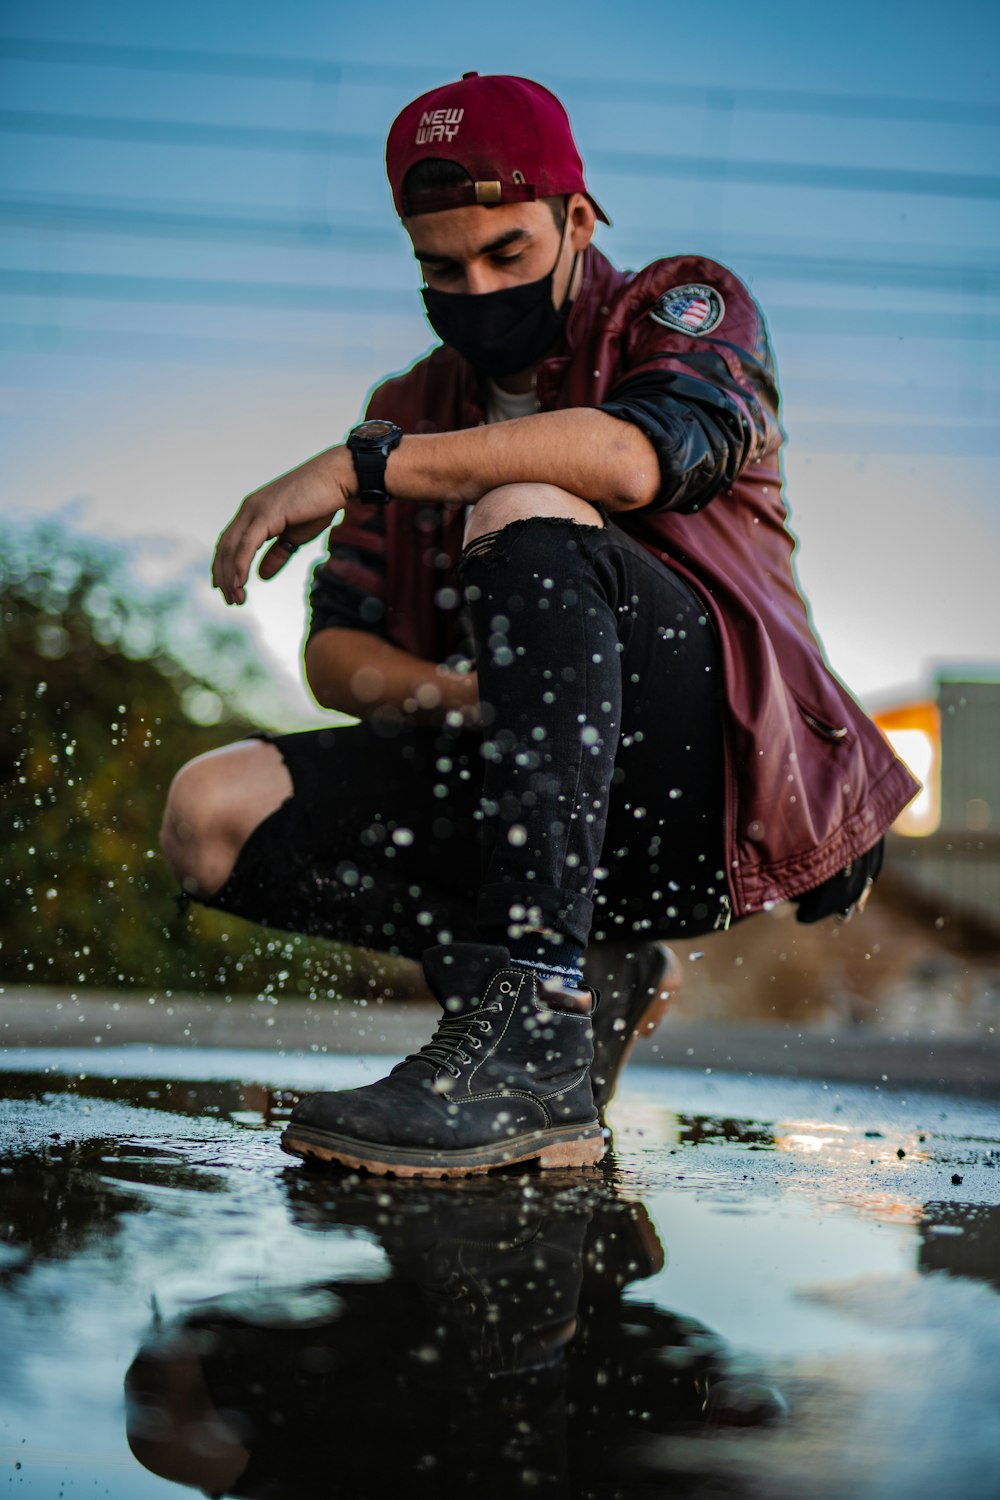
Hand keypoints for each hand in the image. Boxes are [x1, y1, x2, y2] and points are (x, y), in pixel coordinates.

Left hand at [212, 446, 353, 604]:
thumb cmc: (320, 503)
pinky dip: (240, 565)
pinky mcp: (266, 514)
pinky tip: (240, 583)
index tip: (224, 587)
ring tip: (235, 598)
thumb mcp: (295, 536)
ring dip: (230, 576)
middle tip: (229, 600)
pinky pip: (247, 545)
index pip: (229, 542)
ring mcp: (255, 510)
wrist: (337, 478)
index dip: (223, 566)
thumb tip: (261, 575)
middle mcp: (249, 509)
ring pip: (232, 548)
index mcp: (254, 512)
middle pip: (225, 547)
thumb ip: (277, 554)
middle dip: (223, 576)